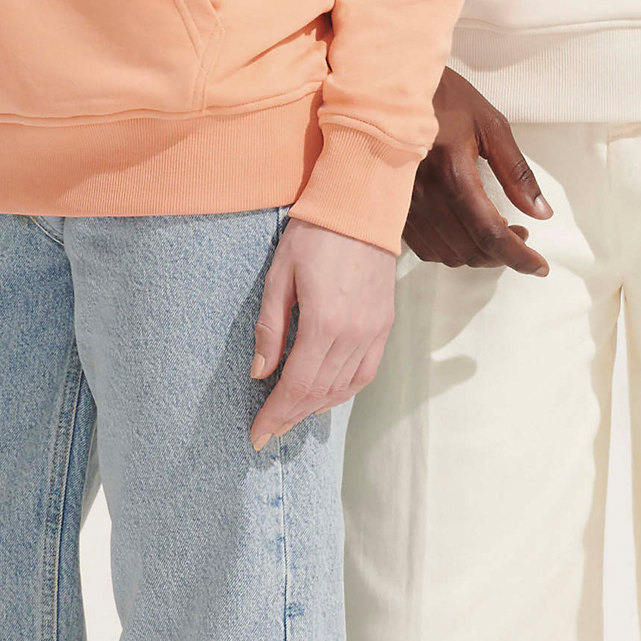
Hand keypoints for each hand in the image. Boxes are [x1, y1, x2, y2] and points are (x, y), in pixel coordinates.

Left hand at [248, 218, 396, 450]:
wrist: (361, 205)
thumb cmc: (314, 233)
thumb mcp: (279, 274)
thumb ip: (271, 327)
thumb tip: (260, 373)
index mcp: (323, 323)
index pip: (296, 386)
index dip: (275, 415)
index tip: (256, 435)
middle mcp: (353, 334)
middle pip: (319, 393)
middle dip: (290, 417)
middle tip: (268, 431)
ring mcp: (373, 331)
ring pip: (343, 388)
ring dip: (315, 408)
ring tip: (291, 417)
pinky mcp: (384, 323)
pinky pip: (365, 372)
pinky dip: (344, 391)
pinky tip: (326, 397)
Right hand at [404, 67, 552, 274]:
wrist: (390, 84)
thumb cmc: (443, 97)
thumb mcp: (489, 123)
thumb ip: (516, 171)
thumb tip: (541, 212)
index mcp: (453, 172)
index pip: (491, 233)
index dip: (519, 257)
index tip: (540, 266)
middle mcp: (425, 194)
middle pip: (470, 250)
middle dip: (503, 255)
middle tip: (521, 235)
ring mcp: (404, 204)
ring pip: (446, 254)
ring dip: (477, 254)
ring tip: (496, 232)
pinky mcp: (392, 206)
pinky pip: (424, 246)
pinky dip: (451, 249)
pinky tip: (463, 230)